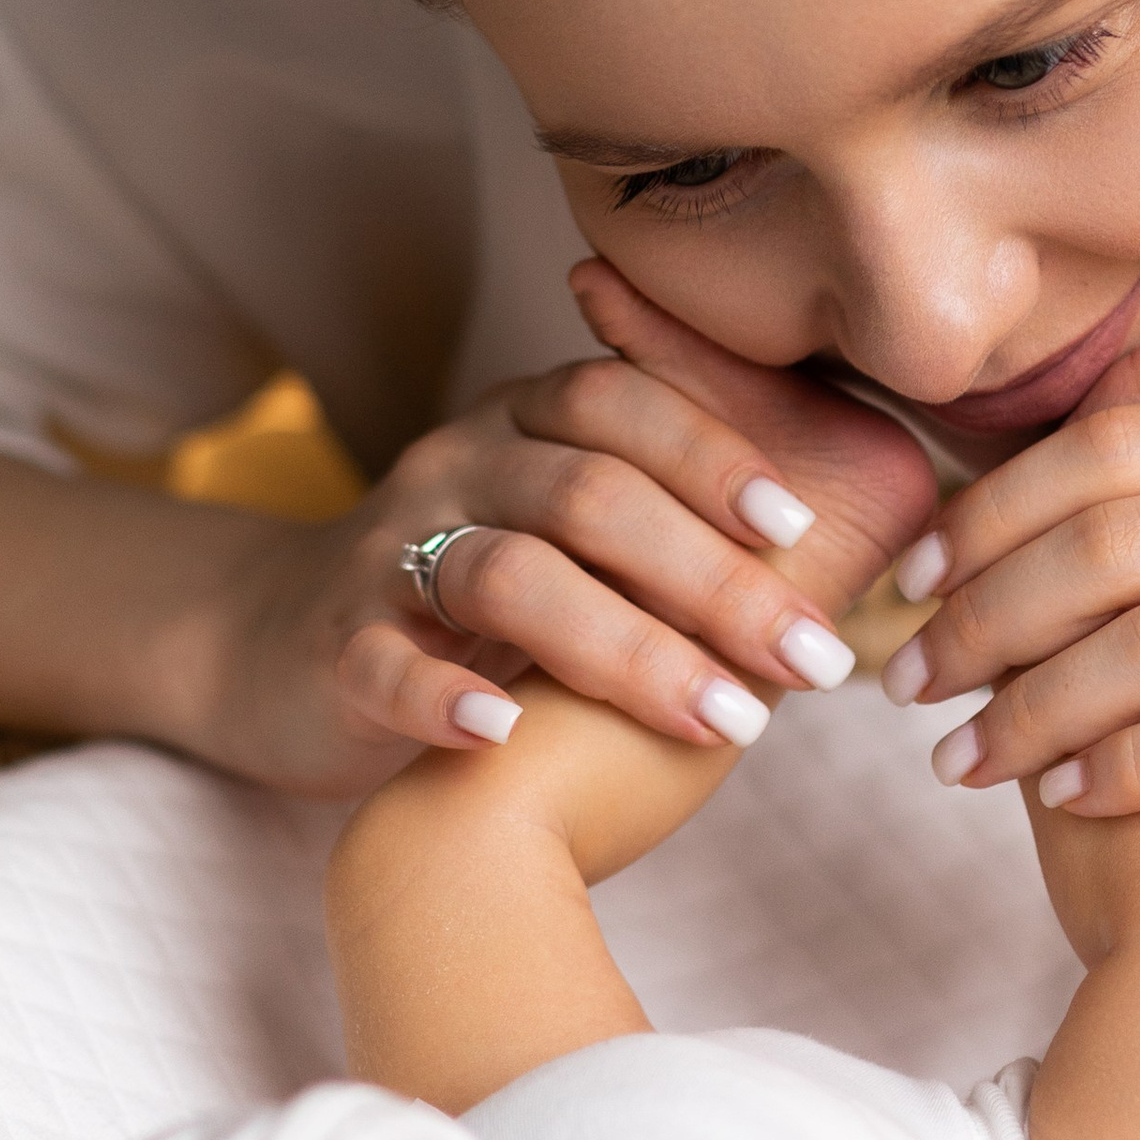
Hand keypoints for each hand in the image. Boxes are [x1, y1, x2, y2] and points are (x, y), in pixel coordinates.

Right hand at [199, 268, 937, 796]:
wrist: (278, 649)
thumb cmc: (474, 597)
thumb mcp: (568, 527)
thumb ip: (676, 513)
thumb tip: (860, 521)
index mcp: (520, 426)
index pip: (619, 405)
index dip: (711, 454)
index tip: (801, 527)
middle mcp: (454, 470)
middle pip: (587, 495)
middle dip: (714, 579)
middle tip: (813, 659)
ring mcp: (387, 556)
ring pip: (506, 577)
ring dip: (626, 650)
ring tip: (724, 722)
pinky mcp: (335, 650)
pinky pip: (386, 662)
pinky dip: (446, 696)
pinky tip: (506, 734)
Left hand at [883, 327, 1139, 932]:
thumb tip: (1031, 514)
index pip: (1114, 448)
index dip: (991, 509)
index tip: (914, 577)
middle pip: (1114, 539)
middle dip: (983, 613)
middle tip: (907, 681)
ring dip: (1030, 707)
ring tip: (960, 760)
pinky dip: (1122, 769)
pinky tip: (1064, 801)